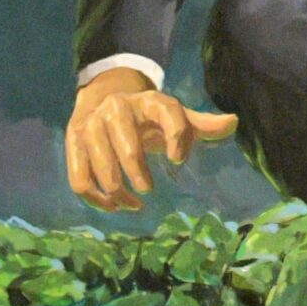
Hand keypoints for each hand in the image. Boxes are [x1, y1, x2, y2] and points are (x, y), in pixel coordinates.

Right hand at [65, 68, 239, 210]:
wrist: (103, 99)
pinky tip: (112, 206)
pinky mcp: (74, 142)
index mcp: (150, 101)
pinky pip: (79, 177)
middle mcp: (119, 109)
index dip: (178, 137)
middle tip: (149, 189)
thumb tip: (233, 122)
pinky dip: (94, 198)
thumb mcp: (175, 116)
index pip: (169, 113)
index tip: (178, 160)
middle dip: (139, 172)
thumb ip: (202, 124)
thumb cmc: (148, 117)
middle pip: (129, 146)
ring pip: (101, 164)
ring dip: (116, 190)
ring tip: (133, 204)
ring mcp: (92, 125)